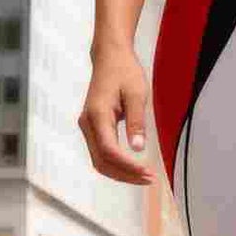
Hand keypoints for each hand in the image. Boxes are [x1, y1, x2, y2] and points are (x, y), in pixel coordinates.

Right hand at [79, 47, 153, 185]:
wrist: (110, 56)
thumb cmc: (124, 71)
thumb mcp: (137, 94)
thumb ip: (137, 122)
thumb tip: (138, 148)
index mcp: (97, 115)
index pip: (109, 150)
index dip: (127, 166)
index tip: (147, 172)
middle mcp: (87, 123)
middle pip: (101, 161)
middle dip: (125, 175)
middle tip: (148, 178)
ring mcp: (87, 126)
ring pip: (99, 160)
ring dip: (120, 172)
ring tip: (143, 176)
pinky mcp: (92, 127)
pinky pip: (100, 152)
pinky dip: (115, 164)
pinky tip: (132, 167)